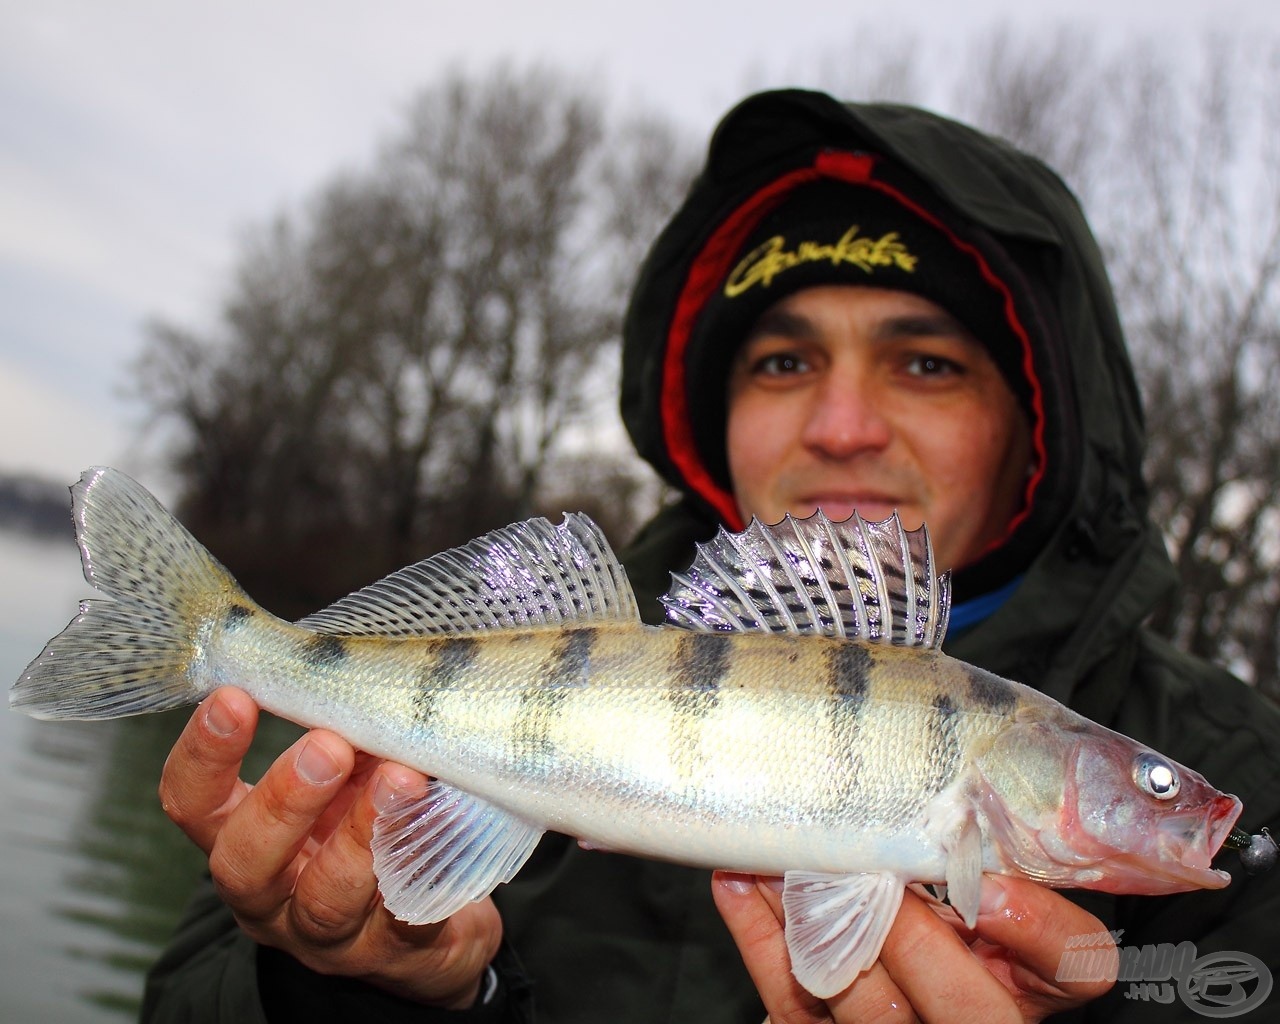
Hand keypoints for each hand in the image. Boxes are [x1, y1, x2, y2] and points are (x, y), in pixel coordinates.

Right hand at [158, 686, 501, 1007]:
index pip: (193, 805)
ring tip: (399, 779)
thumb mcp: (347, 775)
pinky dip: (422, 868)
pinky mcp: (398, 953)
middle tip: (327, 745)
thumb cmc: (374, 824)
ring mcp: (332, 934)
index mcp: (244, 841)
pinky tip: (441, 826)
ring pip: (327, 900)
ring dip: (360, 834)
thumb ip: (339, 731)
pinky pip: (405, 918)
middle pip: (245, 864)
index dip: (203, 756)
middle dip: (285, 800)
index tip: (234, 697)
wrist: (433, 927)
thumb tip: (356, 664)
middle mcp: (273, 896)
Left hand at [713, 871, 1116, 1023]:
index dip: (1038, 931)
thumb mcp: (962, 884)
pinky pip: (794, 1003)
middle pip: (965, 1006)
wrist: (869, 984)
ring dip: (818, 923)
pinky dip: (760, 938)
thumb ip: (963, 848)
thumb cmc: (923, 907)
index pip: (1074, 965)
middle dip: (911, 936)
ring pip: (871, 1010)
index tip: (992, 890)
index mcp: (1026, 976)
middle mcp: (974, 1016)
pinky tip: (738, 883)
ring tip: (780, 858)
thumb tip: (939, 775)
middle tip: (870, 874)